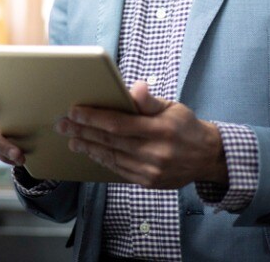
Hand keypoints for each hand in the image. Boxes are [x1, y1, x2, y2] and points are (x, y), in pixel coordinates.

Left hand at [55, 81, 226, 188]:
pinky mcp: (148, 182)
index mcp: (162, 129)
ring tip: (72, 139)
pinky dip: (103, 160)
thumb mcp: (174, 107)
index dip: (94, 118)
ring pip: (112, 157)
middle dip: (83, 131)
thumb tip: (135, 88)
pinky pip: (119, 170)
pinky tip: (91, 152)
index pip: (119, 124)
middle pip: (110, 141)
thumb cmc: (187, 127)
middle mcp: (155, 152)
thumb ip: (150, 101)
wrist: (207, 157)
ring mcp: (151, 170)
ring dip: (88, 147)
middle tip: (63, 124)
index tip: (74, 111)